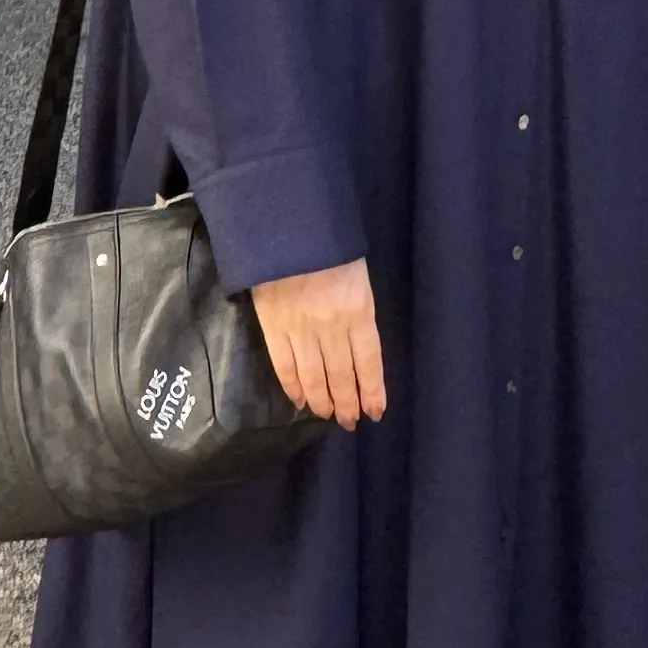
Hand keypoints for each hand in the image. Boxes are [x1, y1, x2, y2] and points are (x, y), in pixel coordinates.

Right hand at [251, 259, 385, 427]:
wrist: (286, 225)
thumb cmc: (329, 246)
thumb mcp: (358, 275)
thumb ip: (359, 312)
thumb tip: (357, 348)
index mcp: (358, 311)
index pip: (368, 362)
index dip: (371, 391)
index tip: (374, 412)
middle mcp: (331, 326)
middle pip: (340, 375)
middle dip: (347, 403)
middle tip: (349, 422)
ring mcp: (299, 328)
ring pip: (313, 376)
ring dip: (322, 401)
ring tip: (327, 415)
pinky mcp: (272, 326)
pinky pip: (284, 365)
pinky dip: (292, 386)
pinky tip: (300, 401)